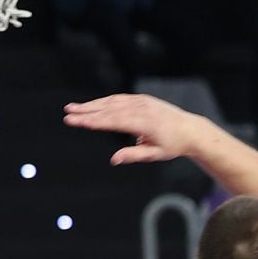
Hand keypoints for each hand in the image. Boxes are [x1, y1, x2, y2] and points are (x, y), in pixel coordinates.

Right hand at [64, 93, 206, 165]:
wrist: (190, 130)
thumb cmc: (173, 145)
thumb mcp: (155, 154)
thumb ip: (133, 155)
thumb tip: (114, 160)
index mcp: (144, 123)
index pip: (114, 121)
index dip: (95, 121)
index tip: (78, 121)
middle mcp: (141, 109)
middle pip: (109, 109)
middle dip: (86, 112)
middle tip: (67, 114)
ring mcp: (141, 101)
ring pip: (112, 101)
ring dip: (91, 104)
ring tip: (73, 108)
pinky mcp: (141, 99)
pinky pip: (119, 99)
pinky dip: (103, 101)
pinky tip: (91, 105)